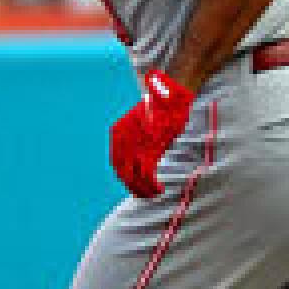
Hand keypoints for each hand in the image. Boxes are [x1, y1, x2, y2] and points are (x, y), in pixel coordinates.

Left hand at [109, 71, 194, 197]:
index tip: (136, 184)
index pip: (116, 161)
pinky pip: (147, 176)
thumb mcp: (145, 120)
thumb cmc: (162, 107)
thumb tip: (142, 150)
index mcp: (118, 131)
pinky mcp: (149, 150)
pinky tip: (159, 190)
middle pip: (121, 171)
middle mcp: (121, 140)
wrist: (171, 95)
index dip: (125, 176)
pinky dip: (151, 187)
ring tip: (153, 194)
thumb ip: (139, 136)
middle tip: (144, 194)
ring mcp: (134, 146)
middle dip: (132, 186)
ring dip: (142, 190)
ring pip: (132, 178)